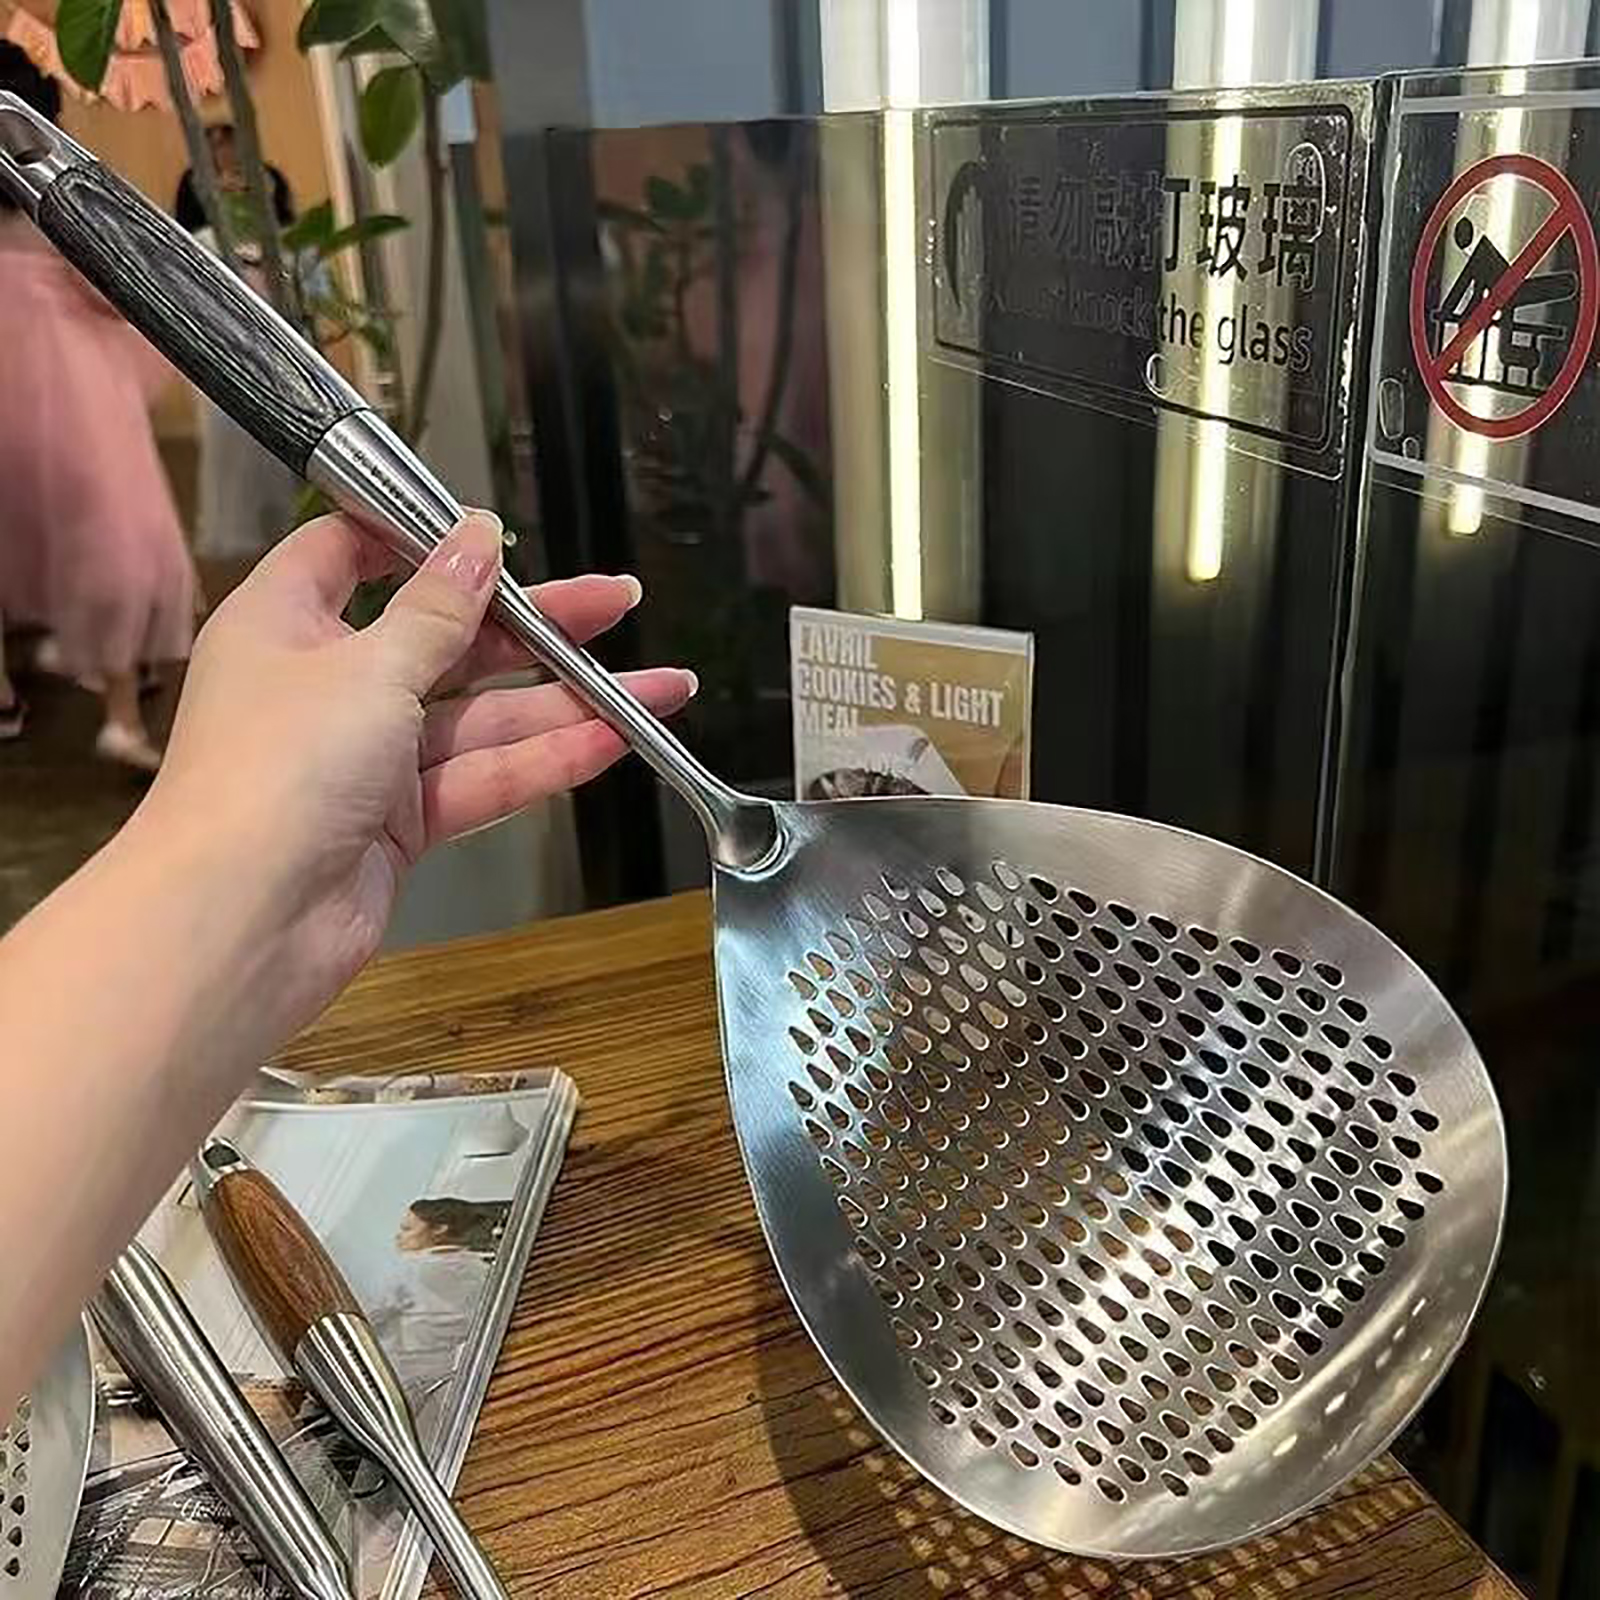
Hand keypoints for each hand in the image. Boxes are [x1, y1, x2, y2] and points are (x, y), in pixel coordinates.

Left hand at [143, 509, 692, 1032]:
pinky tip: (615, 743)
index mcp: (287, 622)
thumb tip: (477, 535)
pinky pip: (484, 779)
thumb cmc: (278, 772)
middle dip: (538, 627)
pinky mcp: (402, 824)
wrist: (241, 924)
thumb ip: (439, 605)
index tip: (495, 532)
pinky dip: (546, 763)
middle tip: (619, 603)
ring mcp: (368, 759)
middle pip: (447, 638)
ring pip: (482, 717)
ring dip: (567, 703)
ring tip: (660, 691)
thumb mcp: (369, 666)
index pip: (352, 553)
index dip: (424, 537)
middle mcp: (327, 685)